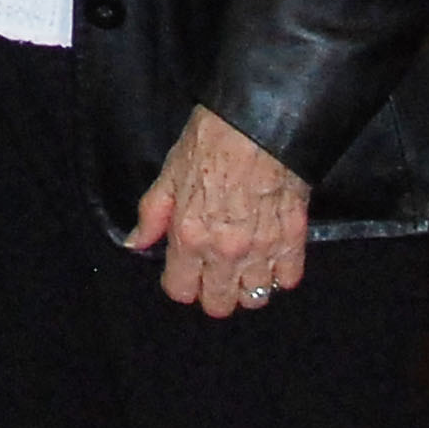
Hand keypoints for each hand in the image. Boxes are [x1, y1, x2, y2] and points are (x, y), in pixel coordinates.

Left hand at [125, 102, 310, 319]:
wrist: (258, 123)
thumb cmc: (209, 142)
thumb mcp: (168, 175)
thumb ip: (151, 216)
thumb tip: (135, 243)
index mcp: (189, 237)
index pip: (180, 291)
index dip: (179, 281)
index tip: (183, 269)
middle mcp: (225, 252)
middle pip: (218, 304)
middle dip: (212, 291)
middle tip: (213, 269)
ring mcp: (262, 249)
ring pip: (255, 298)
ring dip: (247, 285)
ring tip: (243, 264)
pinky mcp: (293, 240)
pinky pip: (287, 279)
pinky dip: (279, 272)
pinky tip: (270, 255)